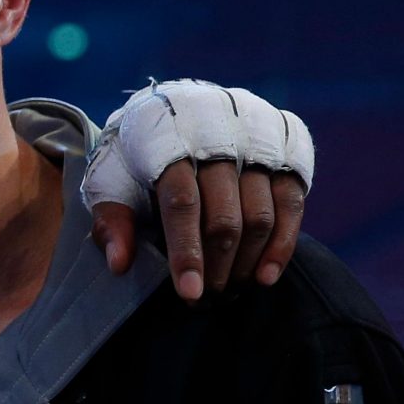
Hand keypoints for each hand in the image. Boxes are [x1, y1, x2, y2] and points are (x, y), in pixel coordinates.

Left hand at [82, 78, 313, 300]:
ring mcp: (257, 140)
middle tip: (206, 297)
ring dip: (247, 261)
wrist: (178, 106)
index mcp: (170, 139)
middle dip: (216, 265)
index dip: (186, 251)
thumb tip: (120, 262)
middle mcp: (219, 135)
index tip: (189, 292)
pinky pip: (291, 203)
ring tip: (230, 289)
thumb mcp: (111, 177)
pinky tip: (266, 275)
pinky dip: (282, 244)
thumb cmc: (139, 152)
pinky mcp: (286, 149)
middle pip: (224, 215)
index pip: (182, 202)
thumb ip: (112, 218)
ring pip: (260, 213)